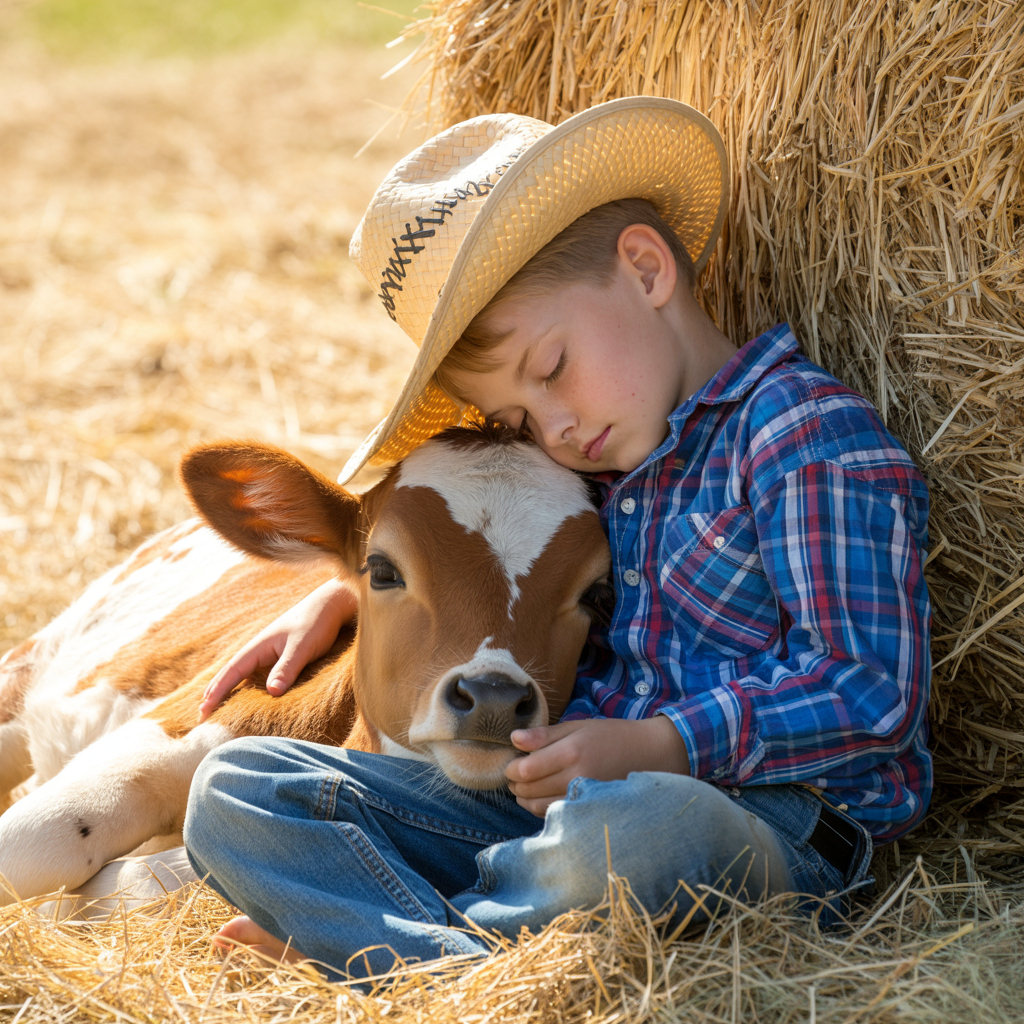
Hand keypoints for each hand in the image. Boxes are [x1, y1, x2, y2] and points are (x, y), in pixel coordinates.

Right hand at [197, 578, 356, 720]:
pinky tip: (248, 699)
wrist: (331, 606)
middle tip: (201, 717)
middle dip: (215, 693)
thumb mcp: (301, 647)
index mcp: (258, 647)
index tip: (203, 710)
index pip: (231, 672)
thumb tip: (272, 692)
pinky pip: (258, 676)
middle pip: (231, 674)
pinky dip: (248, 688)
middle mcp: (259, 651)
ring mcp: (269, 654)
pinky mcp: (280, 657)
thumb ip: (287, 668)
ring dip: (230, 692)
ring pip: (244, 676)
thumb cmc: (315, 624)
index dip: (216, 692)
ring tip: (217, 711)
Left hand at [505, 716, 689, 816]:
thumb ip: (545, 735)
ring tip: (526, 786)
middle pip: (529, 789)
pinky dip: (541, 808)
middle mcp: (577, 777)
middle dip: (515, 783)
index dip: (511, 768)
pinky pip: (555, 814)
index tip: (510, 763)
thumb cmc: (612, 735)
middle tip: (515, 774)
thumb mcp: (578, 726)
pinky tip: (542, 796)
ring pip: (538, 807)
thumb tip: (514, 738)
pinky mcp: (589, 810)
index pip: (527, 769)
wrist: (650, 754)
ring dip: (524, 798)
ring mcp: (584, 797)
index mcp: (572, 752)